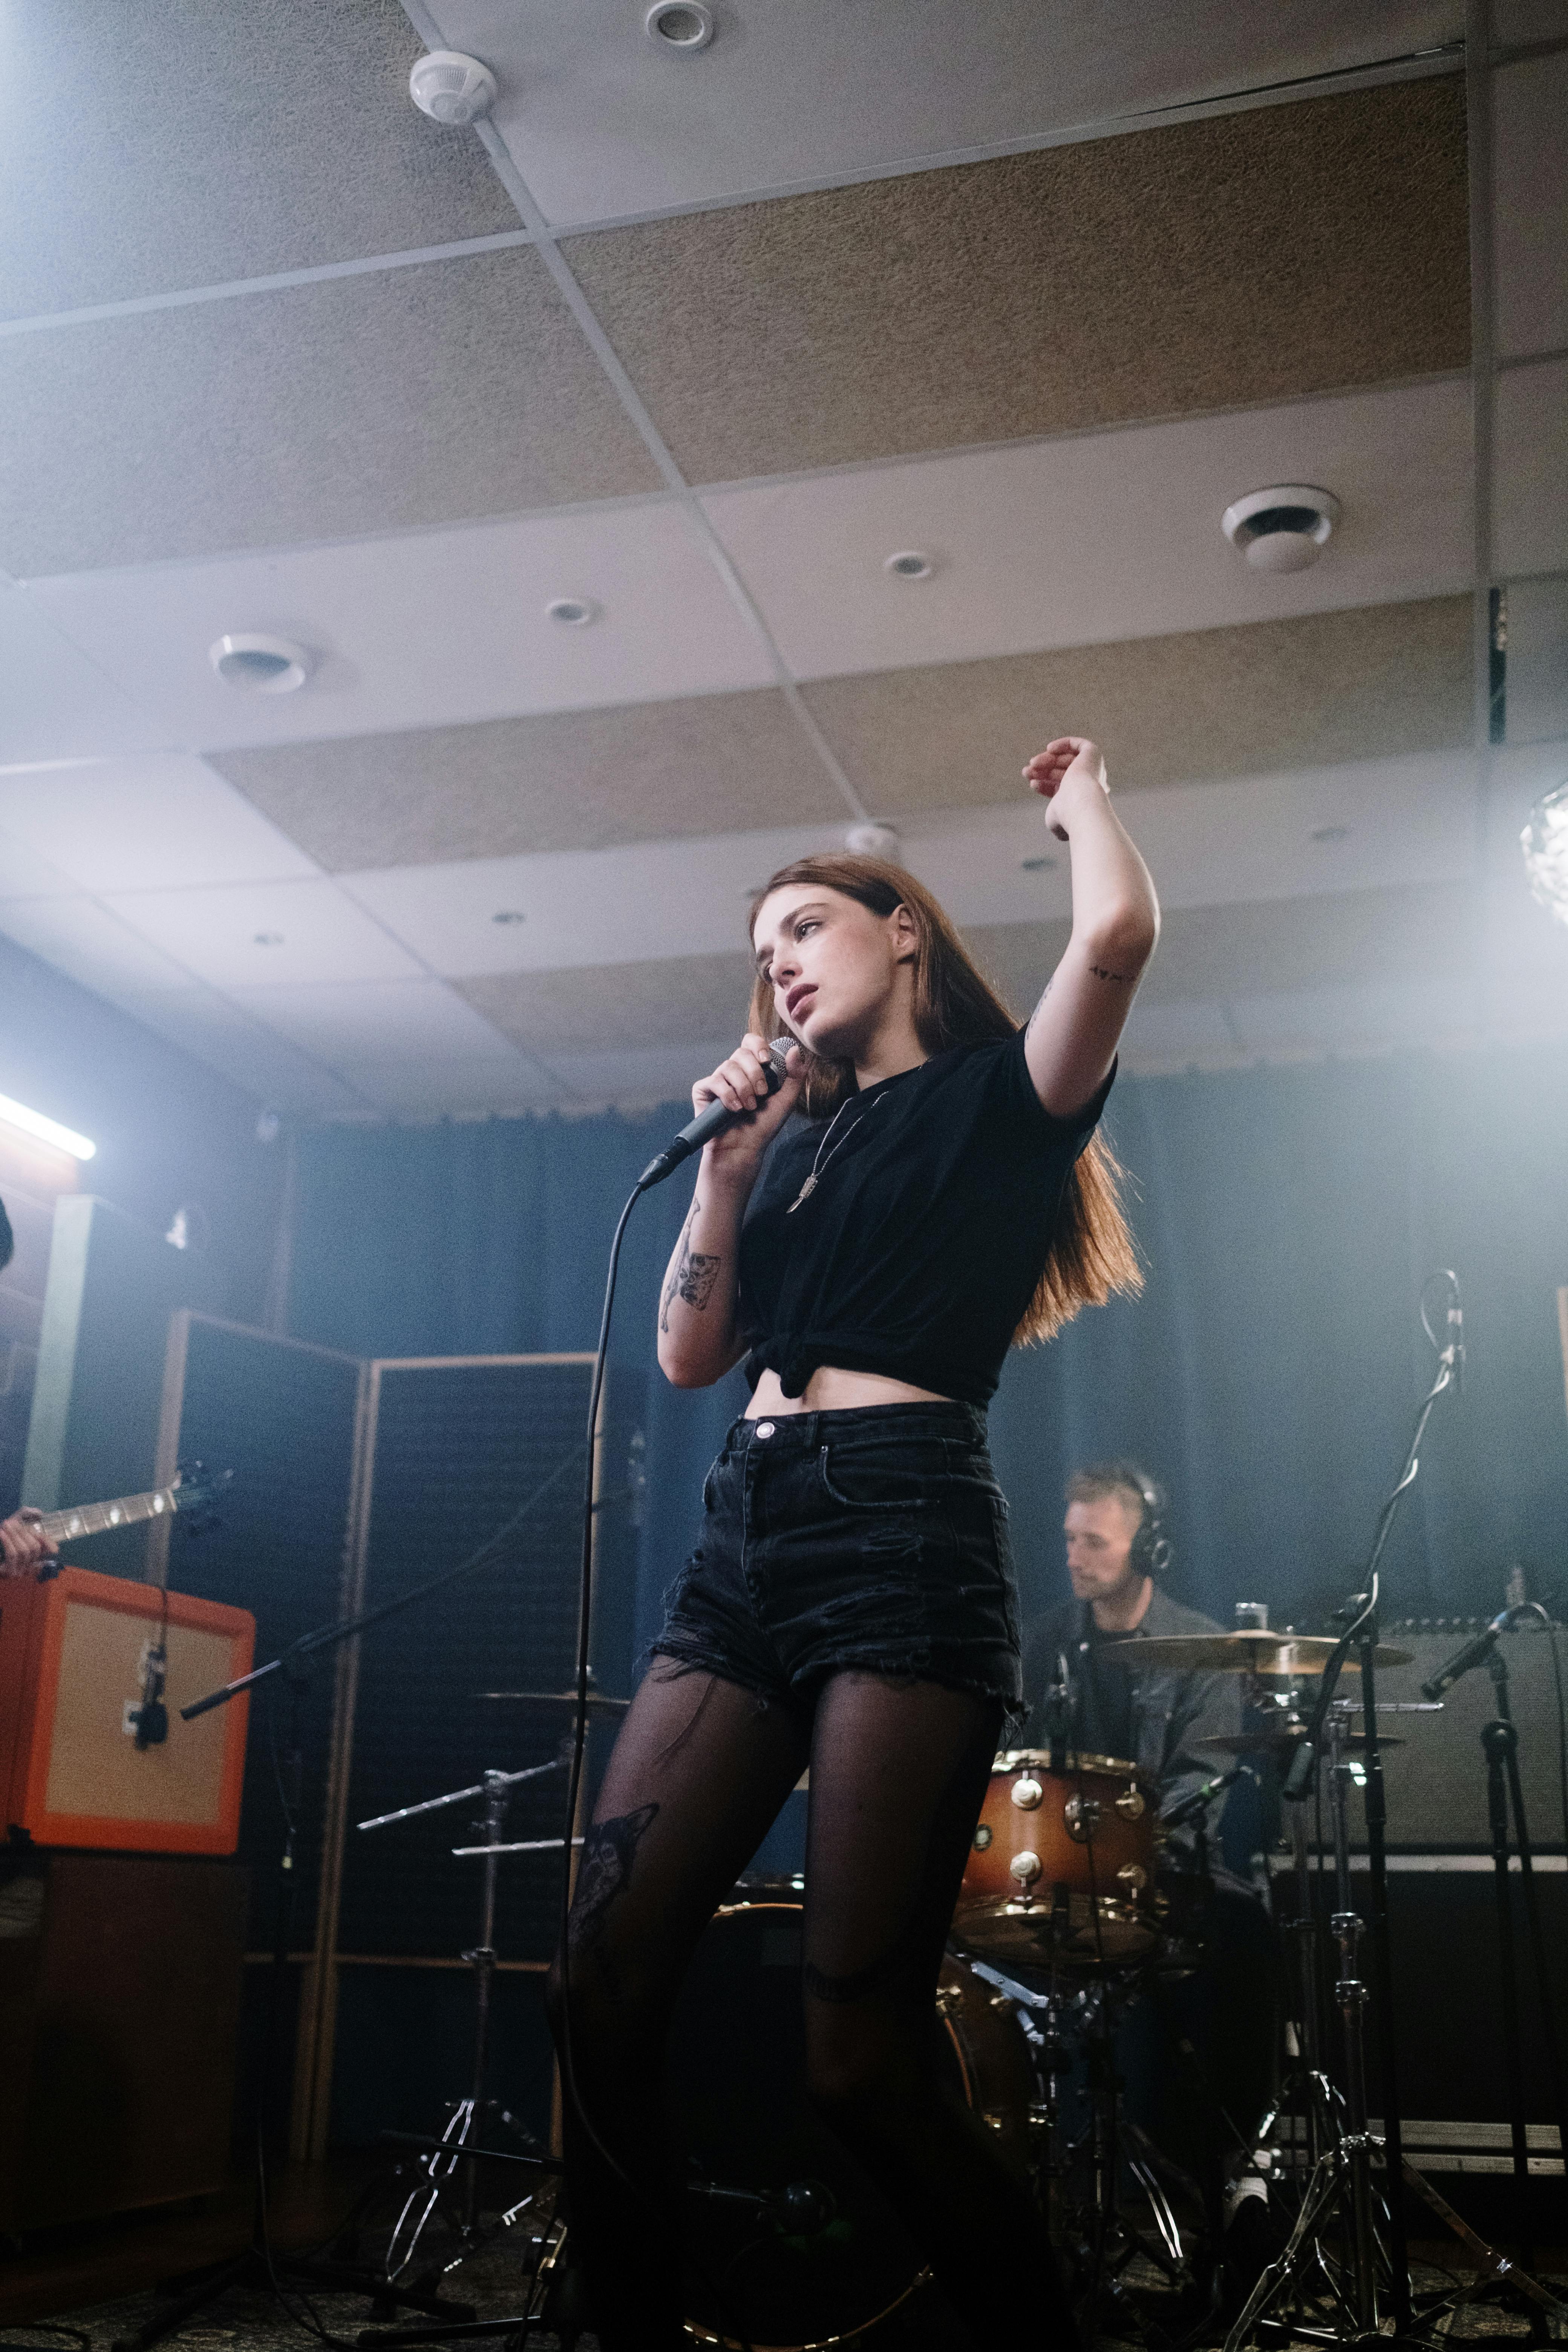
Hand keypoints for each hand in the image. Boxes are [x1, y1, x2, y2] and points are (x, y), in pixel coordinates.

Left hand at [0, 1507, 53, 1577]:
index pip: (48, 1549)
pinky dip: (8, 1541)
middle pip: (35, 1547)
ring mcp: (20, 1570)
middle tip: (12, 1522)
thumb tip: (39, 1513)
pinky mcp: (9, 1572)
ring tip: (5, 1525)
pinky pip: (12, 1554)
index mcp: (35, 1554)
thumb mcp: (15, 1522)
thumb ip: (26, 1514)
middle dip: (24, 1533)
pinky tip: (2, 1533)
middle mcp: (30, 1564)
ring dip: (14, 1535)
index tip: (40, 1531)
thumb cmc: (3, 1534)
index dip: (48, 1541)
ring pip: (24, 1550)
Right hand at [692, 1034, 803, 1179]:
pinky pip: (714, 1081)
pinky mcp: (703, 1090)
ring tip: (749, 1107)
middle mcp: (734, 1071)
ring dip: (743, 1088)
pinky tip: (734, 1108)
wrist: (743, 1149)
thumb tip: (796, 1049)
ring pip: (728, 1066)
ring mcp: (718, 1080)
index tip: (766, 1061)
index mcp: (753, 1069)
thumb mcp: (786, 1100)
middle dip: (754, 1073)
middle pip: (741, 1052)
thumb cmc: (763, 1126)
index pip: (751, 1042)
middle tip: (762, 1093)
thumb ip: (795, 1075)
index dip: (758, 1045)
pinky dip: (727, 1094)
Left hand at [1023, 737, 1109, 840]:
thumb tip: (1058, 830)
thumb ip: (1055, 819)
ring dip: (1046, 760)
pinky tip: (1049, 749)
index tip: (1032, 783)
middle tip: (1026, 772)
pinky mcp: (1094, 755)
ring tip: (1032, 764)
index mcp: (1083, 799)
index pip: (1062, 787)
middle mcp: (1091, 784)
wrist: (1081, 805)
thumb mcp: (1054, 821)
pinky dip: (1063, 744)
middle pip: (1063, 772)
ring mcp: (1093, 769)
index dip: (1045, 784)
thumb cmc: (1066, 816)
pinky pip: (1079, 744)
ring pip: (1067, 759)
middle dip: (1042, 771)